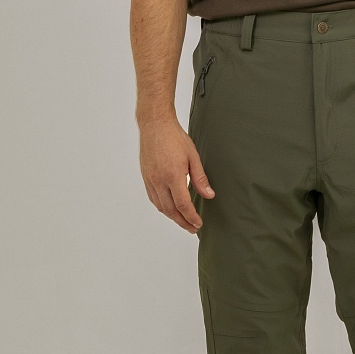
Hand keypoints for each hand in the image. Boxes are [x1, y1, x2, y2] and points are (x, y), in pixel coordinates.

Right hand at [139, 116, 214, 232]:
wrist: (154, 125)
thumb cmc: (174, 137)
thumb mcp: (193, 156)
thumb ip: (200, 179)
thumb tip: (209, 195)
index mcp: (173, 176)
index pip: (183, 205)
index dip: (191, 217)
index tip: (198, 224)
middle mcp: (159, 180)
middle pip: (170, 210)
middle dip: (182, 222)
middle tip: (192, 228)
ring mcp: (150, 180)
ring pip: (160, 206)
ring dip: (172, 216)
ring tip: (183, 221)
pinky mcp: (145, 177)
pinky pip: (153, 198)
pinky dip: (162, 207)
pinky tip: (170, 208)